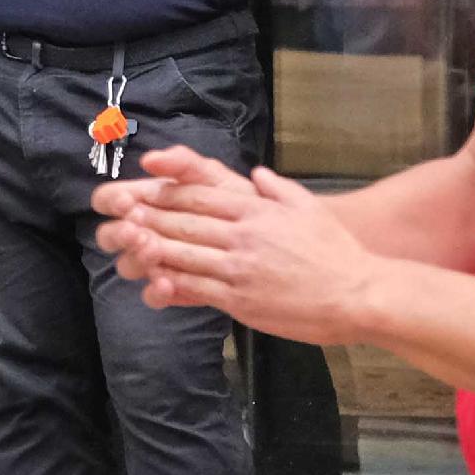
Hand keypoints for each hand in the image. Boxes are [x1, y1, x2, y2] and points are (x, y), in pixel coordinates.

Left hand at [90, 145, 378, 344]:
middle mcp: (244, 234)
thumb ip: (279, 189)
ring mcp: (240, 268)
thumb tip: (258, 174)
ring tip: (121, 242)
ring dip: (149, 247)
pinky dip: (171, 284)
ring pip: (184, 253)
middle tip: (115, 211)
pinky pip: (197, 290)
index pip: (202, 193)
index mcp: (257, 210)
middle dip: (147, 214)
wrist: (359, 294)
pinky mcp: (241, 300)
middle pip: (184, 220)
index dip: (168, 187)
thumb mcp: (308, 208)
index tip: (141, 182)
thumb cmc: (337, 252)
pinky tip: (150, 281)